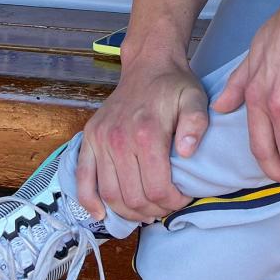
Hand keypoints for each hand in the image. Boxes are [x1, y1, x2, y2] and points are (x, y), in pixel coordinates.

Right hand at [76, 55, 206, 223]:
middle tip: (166, 207)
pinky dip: (89, 201)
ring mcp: (100, 140)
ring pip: (110, 194)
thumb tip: (187, 152)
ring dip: (128, 212)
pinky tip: (101, 214)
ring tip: (145, 211)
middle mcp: (119, 139)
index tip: (182, 200)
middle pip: (133, 197)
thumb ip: (196, 123)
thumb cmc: (174, 85)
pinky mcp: (89, 139)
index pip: (157, 188)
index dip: (172, 203)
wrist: (148, 65)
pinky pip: (83, 178)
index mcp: (147, 133)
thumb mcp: (195, 99)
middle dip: (153, 210)